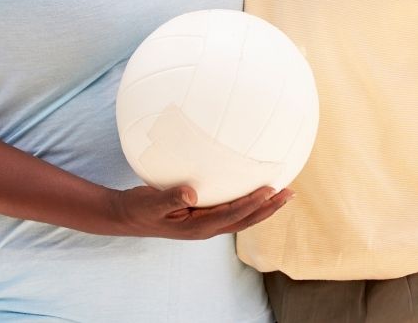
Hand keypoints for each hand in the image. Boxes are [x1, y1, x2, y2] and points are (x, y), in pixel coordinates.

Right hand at [108, 184, 292, 238]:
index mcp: (197, 227)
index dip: (253, 204)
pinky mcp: (203, 215)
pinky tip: (255, 190)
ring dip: (263, 206)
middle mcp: (206, 227)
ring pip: (242, 217)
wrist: (126, 216)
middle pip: (245, 220)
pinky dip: (248, 201)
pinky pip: (232, 210)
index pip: (233, 215)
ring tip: (283, 193)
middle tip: (290, 193)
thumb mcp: (151, 203)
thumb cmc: (139, 208)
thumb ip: (171, 199)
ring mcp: (205, 223)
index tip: (271, 190)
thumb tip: (191, 194)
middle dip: (268, 208)